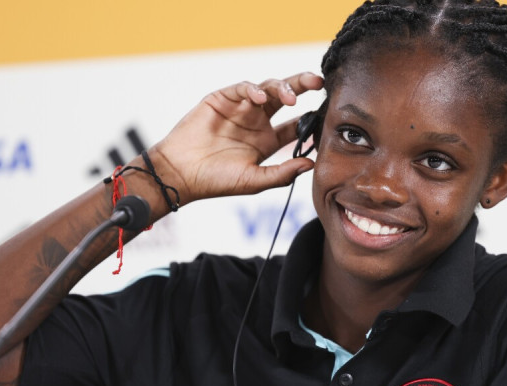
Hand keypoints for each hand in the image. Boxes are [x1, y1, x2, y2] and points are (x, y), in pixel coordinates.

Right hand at [147, 72, 323, 203]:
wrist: (180, 174)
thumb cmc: (215, 181)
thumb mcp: (253, 181)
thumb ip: (282, 173)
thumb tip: (311, 164)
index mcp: (267, 141)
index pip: (296, 125)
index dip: (311, 119)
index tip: (326, 116)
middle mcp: (256, 122)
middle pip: (285, 98)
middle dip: (303, 86)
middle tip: (318, 82)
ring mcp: (240, 109)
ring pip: (267, 89)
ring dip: (281, 88)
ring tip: (290, 97)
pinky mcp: (222, 99)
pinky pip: (243, 88)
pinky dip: (253, 90)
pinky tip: (259, 98)